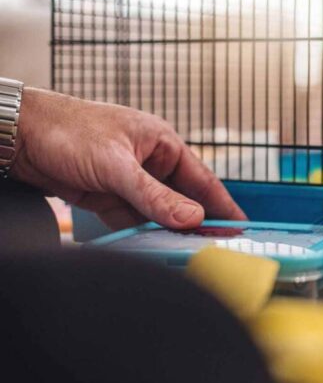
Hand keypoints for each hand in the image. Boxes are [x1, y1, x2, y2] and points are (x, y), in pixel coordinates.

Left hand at [12, 88, 246, 229]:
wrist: (17, 134)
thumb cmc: (67, 130)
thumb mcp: (116, 165)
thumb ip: (154, 195)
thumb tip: (192, 218)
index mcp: (161, 143)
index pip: (201, 179)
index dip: (222, 204)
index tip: (241, 227)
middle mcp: (149, 162)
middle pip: (182, 199)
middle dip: (196, 223)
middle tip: (215, 247)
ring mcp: (129, 181)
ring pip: (158, 213)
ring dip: (166, 231)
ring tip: (184, 252)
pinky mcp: (107, 196)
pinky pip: (133, 219)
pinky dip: (140, 233)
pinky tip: (150, 246)